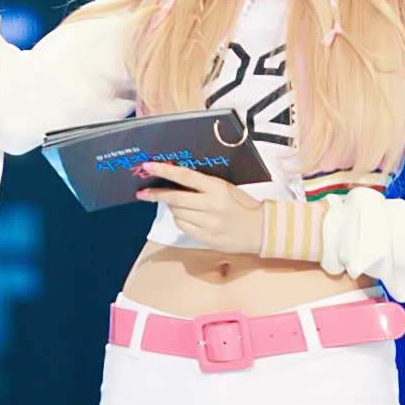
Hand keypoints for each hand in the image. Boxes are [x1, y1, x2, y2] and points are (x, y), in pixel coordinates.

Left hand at [136, 162, 262, 253]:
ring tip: (178, 204)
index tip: (148, 167)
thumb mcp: (226, 188)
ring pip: (177, 213)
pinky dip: (180, 219)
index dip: (165, 171)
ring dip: (172, 207)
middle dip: (157, 194)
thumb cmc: (242, 205)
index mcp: (217, 188)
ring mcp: (208, 223)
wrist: (260, 230)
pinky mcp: (205, 238)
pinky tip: (187, 216)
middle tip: (144, 192)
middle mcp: (212, 205)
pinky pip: (183, 226)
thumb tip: (176, 179)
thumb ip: (203, 185)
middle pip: (176, 198)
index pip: (186, 176)